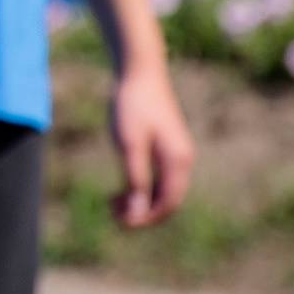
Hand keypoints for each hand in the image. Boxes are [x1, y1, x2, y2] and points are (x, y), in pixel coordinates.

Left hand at [108, 65, 193, 227]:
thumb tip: (138, 213)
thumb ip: (135, 179)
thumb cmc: (131, 105)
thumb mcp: (128, 144)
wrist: (139, 71)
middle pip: (167, 200)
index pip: (167, 203)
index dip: (146, 218)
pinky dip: (141, 186)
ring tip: (112, 200)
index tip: (120, 221)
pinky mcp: (167, 147)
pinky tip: (121, 186)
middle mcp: (182, 160)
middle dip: (141, 211)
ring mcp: (176, 153)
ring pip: (161, 190)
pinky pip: (158, 177)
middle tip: (111, 210)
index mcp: (177, 161)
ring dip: (140, 200)